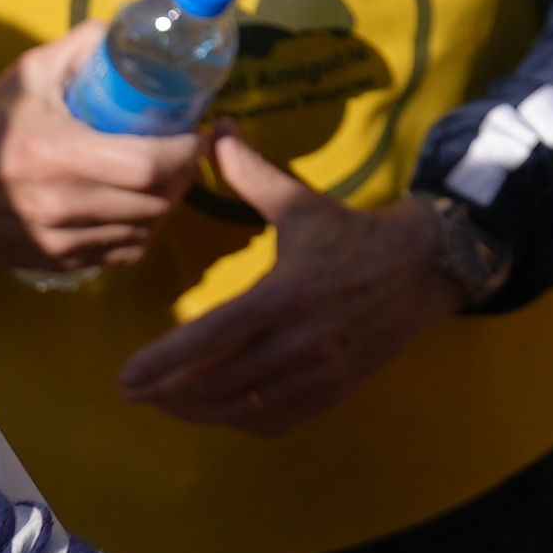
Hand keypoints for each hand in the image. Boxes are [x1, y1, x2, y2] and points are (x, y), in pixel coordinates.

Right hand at [0, 25, 203, 275]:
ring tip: (165, 176)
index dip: (185, 152)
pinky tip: (136, 206)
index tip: (196, 132)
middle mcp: (58, 205)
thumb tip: (134, 29)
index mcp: (55, 153)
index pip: (148, 165)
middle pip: (153, 202)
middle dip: (182, 175)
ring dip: (165, 204)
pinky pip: (120, 254)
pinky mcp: (54, 263)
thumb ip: (83, 47)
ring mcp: (56, 241)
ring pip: (143, 231)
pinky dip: (140, 231)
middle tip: (185, 150)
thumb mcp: (29, 74)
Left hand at [117, 136, 470, 436]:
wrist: (426, 264)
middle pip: (217, 383)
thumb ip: (251, 173)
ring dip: (197, 412)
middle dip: (166, 393)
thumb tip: (215, 130)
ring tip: (166, 403)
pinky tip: (217, 412)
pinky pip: (276, 421)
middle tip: (133, 393)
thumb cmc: (355, 233)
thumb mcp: (301, 203)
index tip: (126, 376)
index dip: (162, 362)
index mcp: (285, 294)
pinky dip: (239, 422)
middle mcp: (300, 341)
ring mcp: (320, 371)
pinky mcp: (336, 389)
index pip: (208, 339)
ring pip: (243, 408)